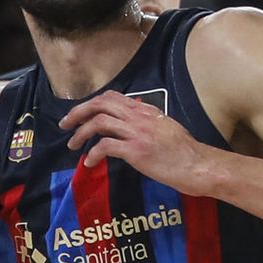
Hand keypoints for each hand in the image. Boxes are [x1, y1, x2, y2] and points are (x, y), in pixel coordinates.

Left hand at [60, 91, 212, 193]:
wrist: (197, 165)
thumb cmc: (184, 151)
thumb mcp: (165, 128)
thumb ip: (146, 123)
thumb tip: (129, 125)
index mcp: (146, 111)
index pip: (112, 97)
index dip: (91, 103)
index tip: (80, 115)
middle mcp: (139, 117)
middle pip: (101, 104)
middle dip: (78, 112)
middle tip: (65, 126)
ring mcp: (137, 133)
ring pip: (99, 122)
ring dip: (81, 133)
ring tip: (73, 146)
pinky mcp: (136, 151)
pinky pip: (105, 146)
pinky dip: (93, 153)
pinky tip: (90, 162)